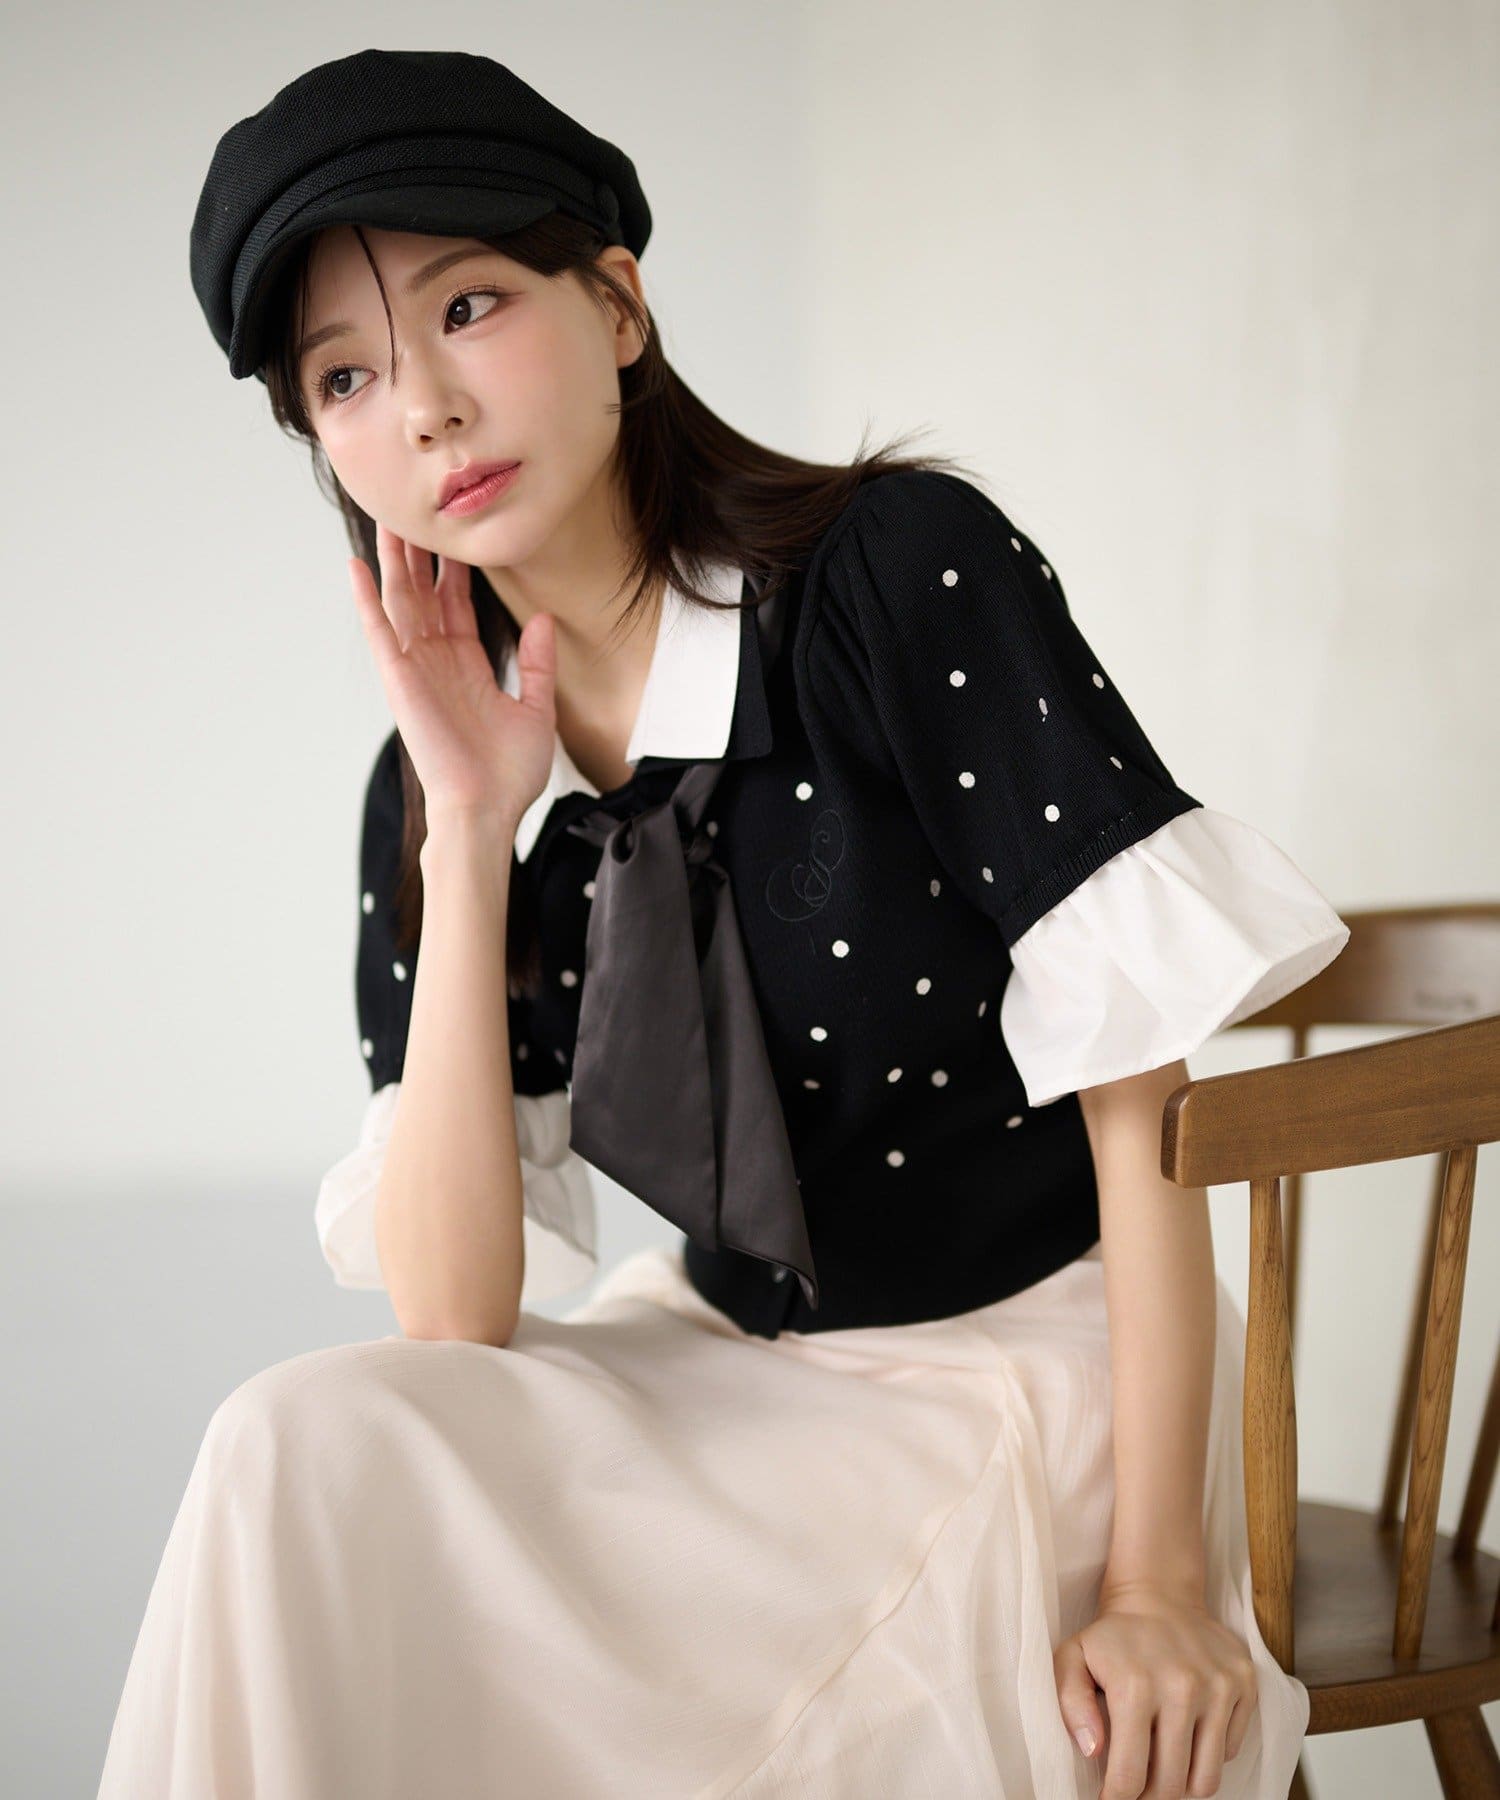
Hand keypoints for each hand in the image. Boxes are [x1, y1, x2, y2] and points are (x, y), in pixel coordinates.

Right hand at [348, 522, 555, 827]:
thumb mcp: (538, 710)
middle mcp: (437, 662)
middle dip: (419, 553)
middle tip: (417, 508)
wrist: (487, 808)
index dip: (456, 568)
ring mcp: (415, 668)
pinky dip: (365, 599)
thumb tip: (543, 618)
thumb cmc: (509, 773)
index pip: (457, 604)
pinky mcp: (398, 680)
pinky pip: (379, 632)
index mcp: (467, 666)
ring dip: (393, 561)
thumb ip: (538, 664)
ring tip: (389, 518)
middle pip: (424, 593)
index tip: (458, 531)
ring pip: (400, 601)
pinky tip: (354, 565)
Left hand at [1053, 1579, 1258, 1797]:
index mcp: (1135, 1687)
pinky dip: (1208, 1755)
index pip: (1129, 1778)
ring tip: (1162, 1770)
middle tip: (1137, 1790)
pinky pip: (1230, 1751)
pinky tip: (1187, 1733)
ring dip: (1182, 1785)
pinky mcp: (1245, 1685)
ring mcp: (1219, 1688)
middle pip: (1171, 1787)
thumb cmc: (1112, 1637)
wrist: (1158, 1593)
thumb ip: (1070, 1704)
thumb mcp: (1072, 1658)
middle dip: (1149, 1799)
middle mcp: (1182, 1689)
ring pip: (1207, 1780)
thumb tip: (1094, 1751)